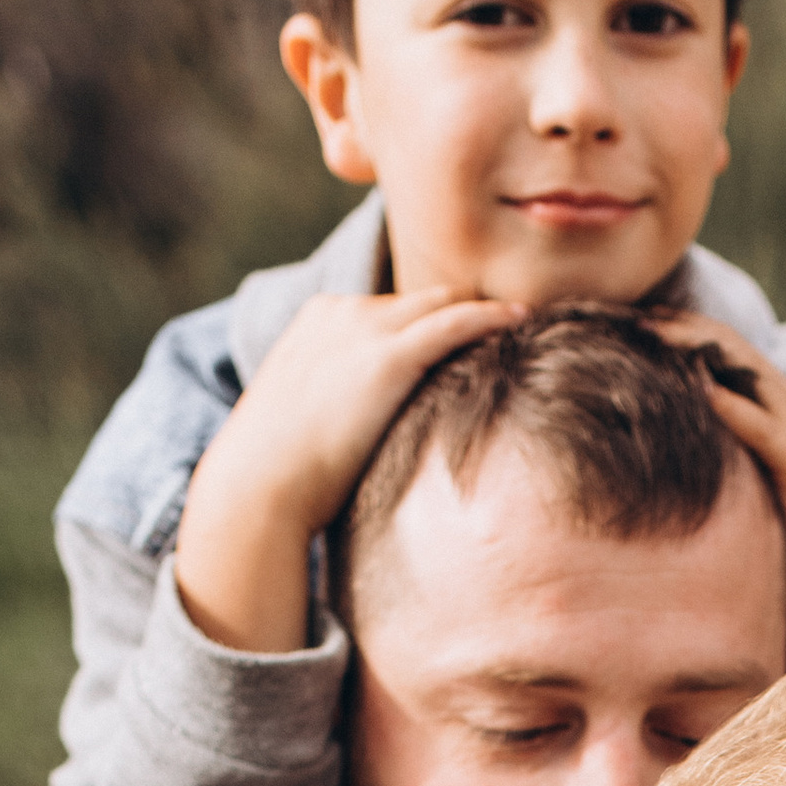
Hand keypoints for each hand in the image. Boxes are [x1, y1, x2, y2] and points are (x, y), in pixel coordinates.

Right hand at [174, 288, 515, 654]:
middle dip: (462, 309)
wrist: (259, 486)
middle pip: (420, 299)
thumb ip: (340, 411)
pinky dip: (492, 317)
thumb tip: (364, 442)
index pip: (389, 310)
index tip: (463, 337)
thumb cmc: (279, 478)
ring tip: (526, 321)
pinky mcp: (389, 355)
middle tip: (511, 323)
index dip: (427, 323)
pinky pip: (456, 322)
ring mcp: (364, 328)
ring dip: (484, 311)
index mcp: (318, 322)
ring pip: (442, 303)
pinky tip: (522, 320)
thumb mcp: (306, 426)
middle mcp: (341, 313)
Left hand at [646, 313, 785, 635]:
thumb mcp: (743, 486)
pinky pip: (760, 424)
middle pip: (726, 343)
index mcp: (772, 407)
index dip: (671, 328)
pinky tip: (691, 389)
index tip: (618, 323)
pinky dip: (725, 403)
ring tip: (644, 334)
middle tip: (619, 317)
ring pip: (743, 367)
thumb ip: (713, 455)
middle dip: (673, 325)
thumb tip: (650, 450)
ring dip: (692, 345)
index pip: (718, 347)